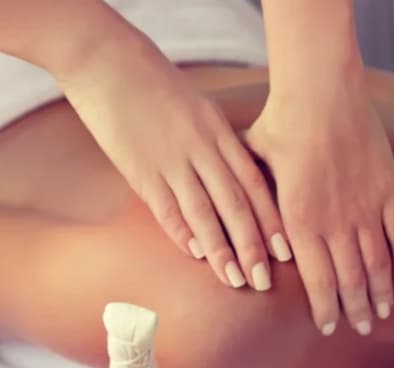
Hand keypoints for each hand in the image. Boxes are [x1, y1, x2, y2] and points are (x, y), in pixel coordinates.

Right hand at [55, 34, 285, 289]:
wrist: (107, 61)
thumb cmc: (156, 86)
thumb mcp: (200, 110)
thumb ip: (219, 146)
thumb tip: (236, 182)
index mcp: (219, 133)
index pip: (254, 185)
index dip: (272, 220)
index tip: (286, 252)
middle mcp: (201, 149)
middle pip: (235, 204)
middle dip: (253, 246)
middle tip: (265, 280)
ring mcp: (170, 160)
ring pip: (203, 212)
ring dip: (221, 250)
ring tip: (235, 279)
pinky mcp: (140, 168)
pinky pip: (166, 207)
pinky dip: (181, 232)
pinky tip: (195, 255)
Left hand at [245, 77, 393, 334]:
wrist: (320, 92)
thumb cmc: (281, 125)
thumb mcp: (255, 169)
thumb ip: (256, 206)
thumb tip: (252, 239)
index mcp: (300, 223)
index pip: (318, 282)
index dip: (326, 309)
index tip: (330, 327)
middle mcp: (335, 224)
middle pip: (350, 281)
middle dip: (355, 310)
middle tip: (359, 328)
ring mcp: (365, 208)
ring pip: (377, 264)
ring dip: (381, 292)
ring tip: (382, 312)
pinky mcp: (388, 190)